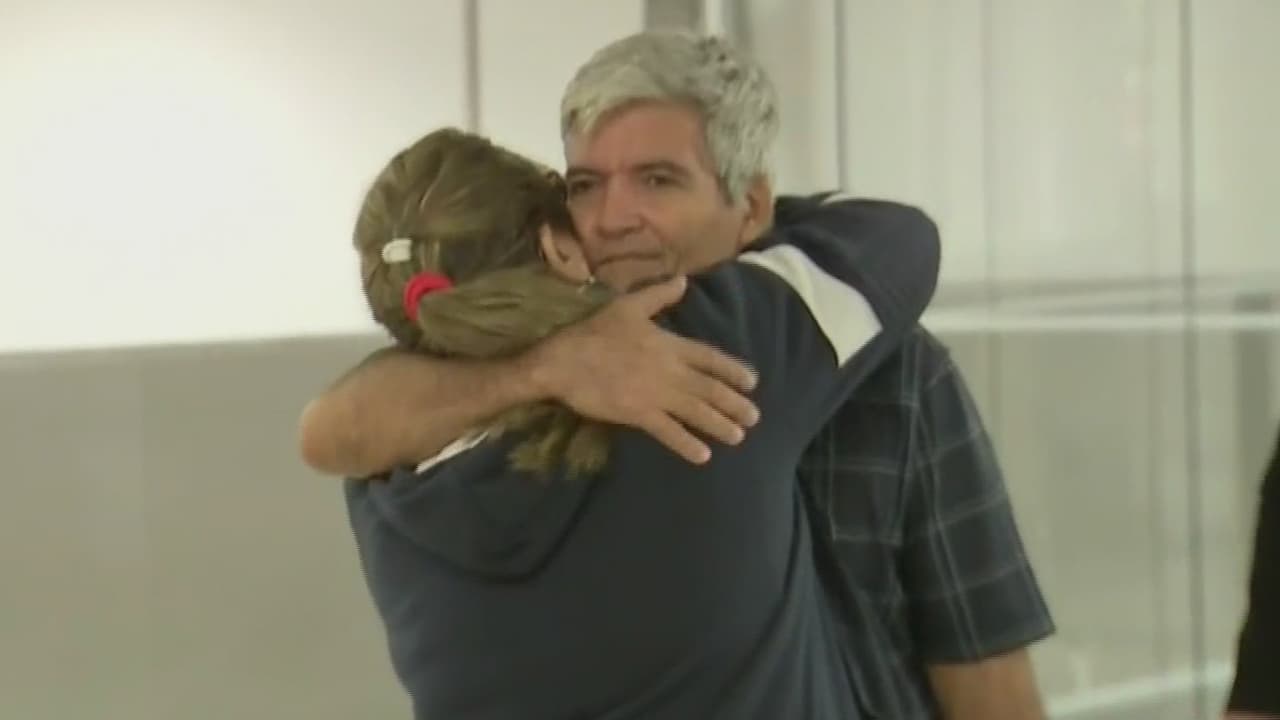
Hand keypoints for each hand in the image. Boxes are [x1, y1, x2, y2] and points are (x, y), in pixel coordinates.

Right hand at [526, 276, 759, 463]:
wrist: (561, 361)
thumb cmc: (592, 332)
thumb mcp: (627, 306)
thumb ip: (659, 295)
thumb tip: (683, 280)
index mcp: (668, 343)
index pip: (709, 357)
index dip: (732, 369)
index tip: (752, 381)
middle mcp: (669, 370)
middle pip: (709, 388)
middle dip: (733, 403)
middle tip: (754, 417)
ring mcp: (655, 394)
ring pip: (696, 411)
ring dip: (719, 424)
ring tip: (738, 437)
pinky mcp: (638, 414)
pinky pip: (668, 432)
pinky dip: (686, 444)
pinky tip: (703, 455)